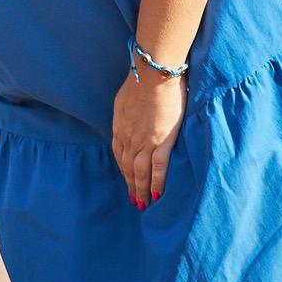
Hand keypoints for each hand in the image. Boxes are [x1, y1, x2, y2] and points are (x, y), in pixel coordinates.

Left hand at [111, 67, 185, 209]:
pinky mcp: (161, 141)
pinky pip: (158, 168)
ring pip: (140, 172)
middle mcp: (128, 138)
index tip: (126, 181)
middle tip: (135, 202)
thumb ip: (126, 113)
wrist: (153, 75)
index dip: (123, 170)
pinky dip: (157, 184)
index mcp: (119, 128)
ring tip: (144, 205)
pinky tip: (157, 196)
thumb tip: (129, 117)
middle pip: (127, 167)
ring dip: (141, 190)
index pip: (119, 154)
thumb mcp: (124, 99)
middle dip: (131, 186)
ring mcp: (144, 141)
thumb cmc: (141, 81)